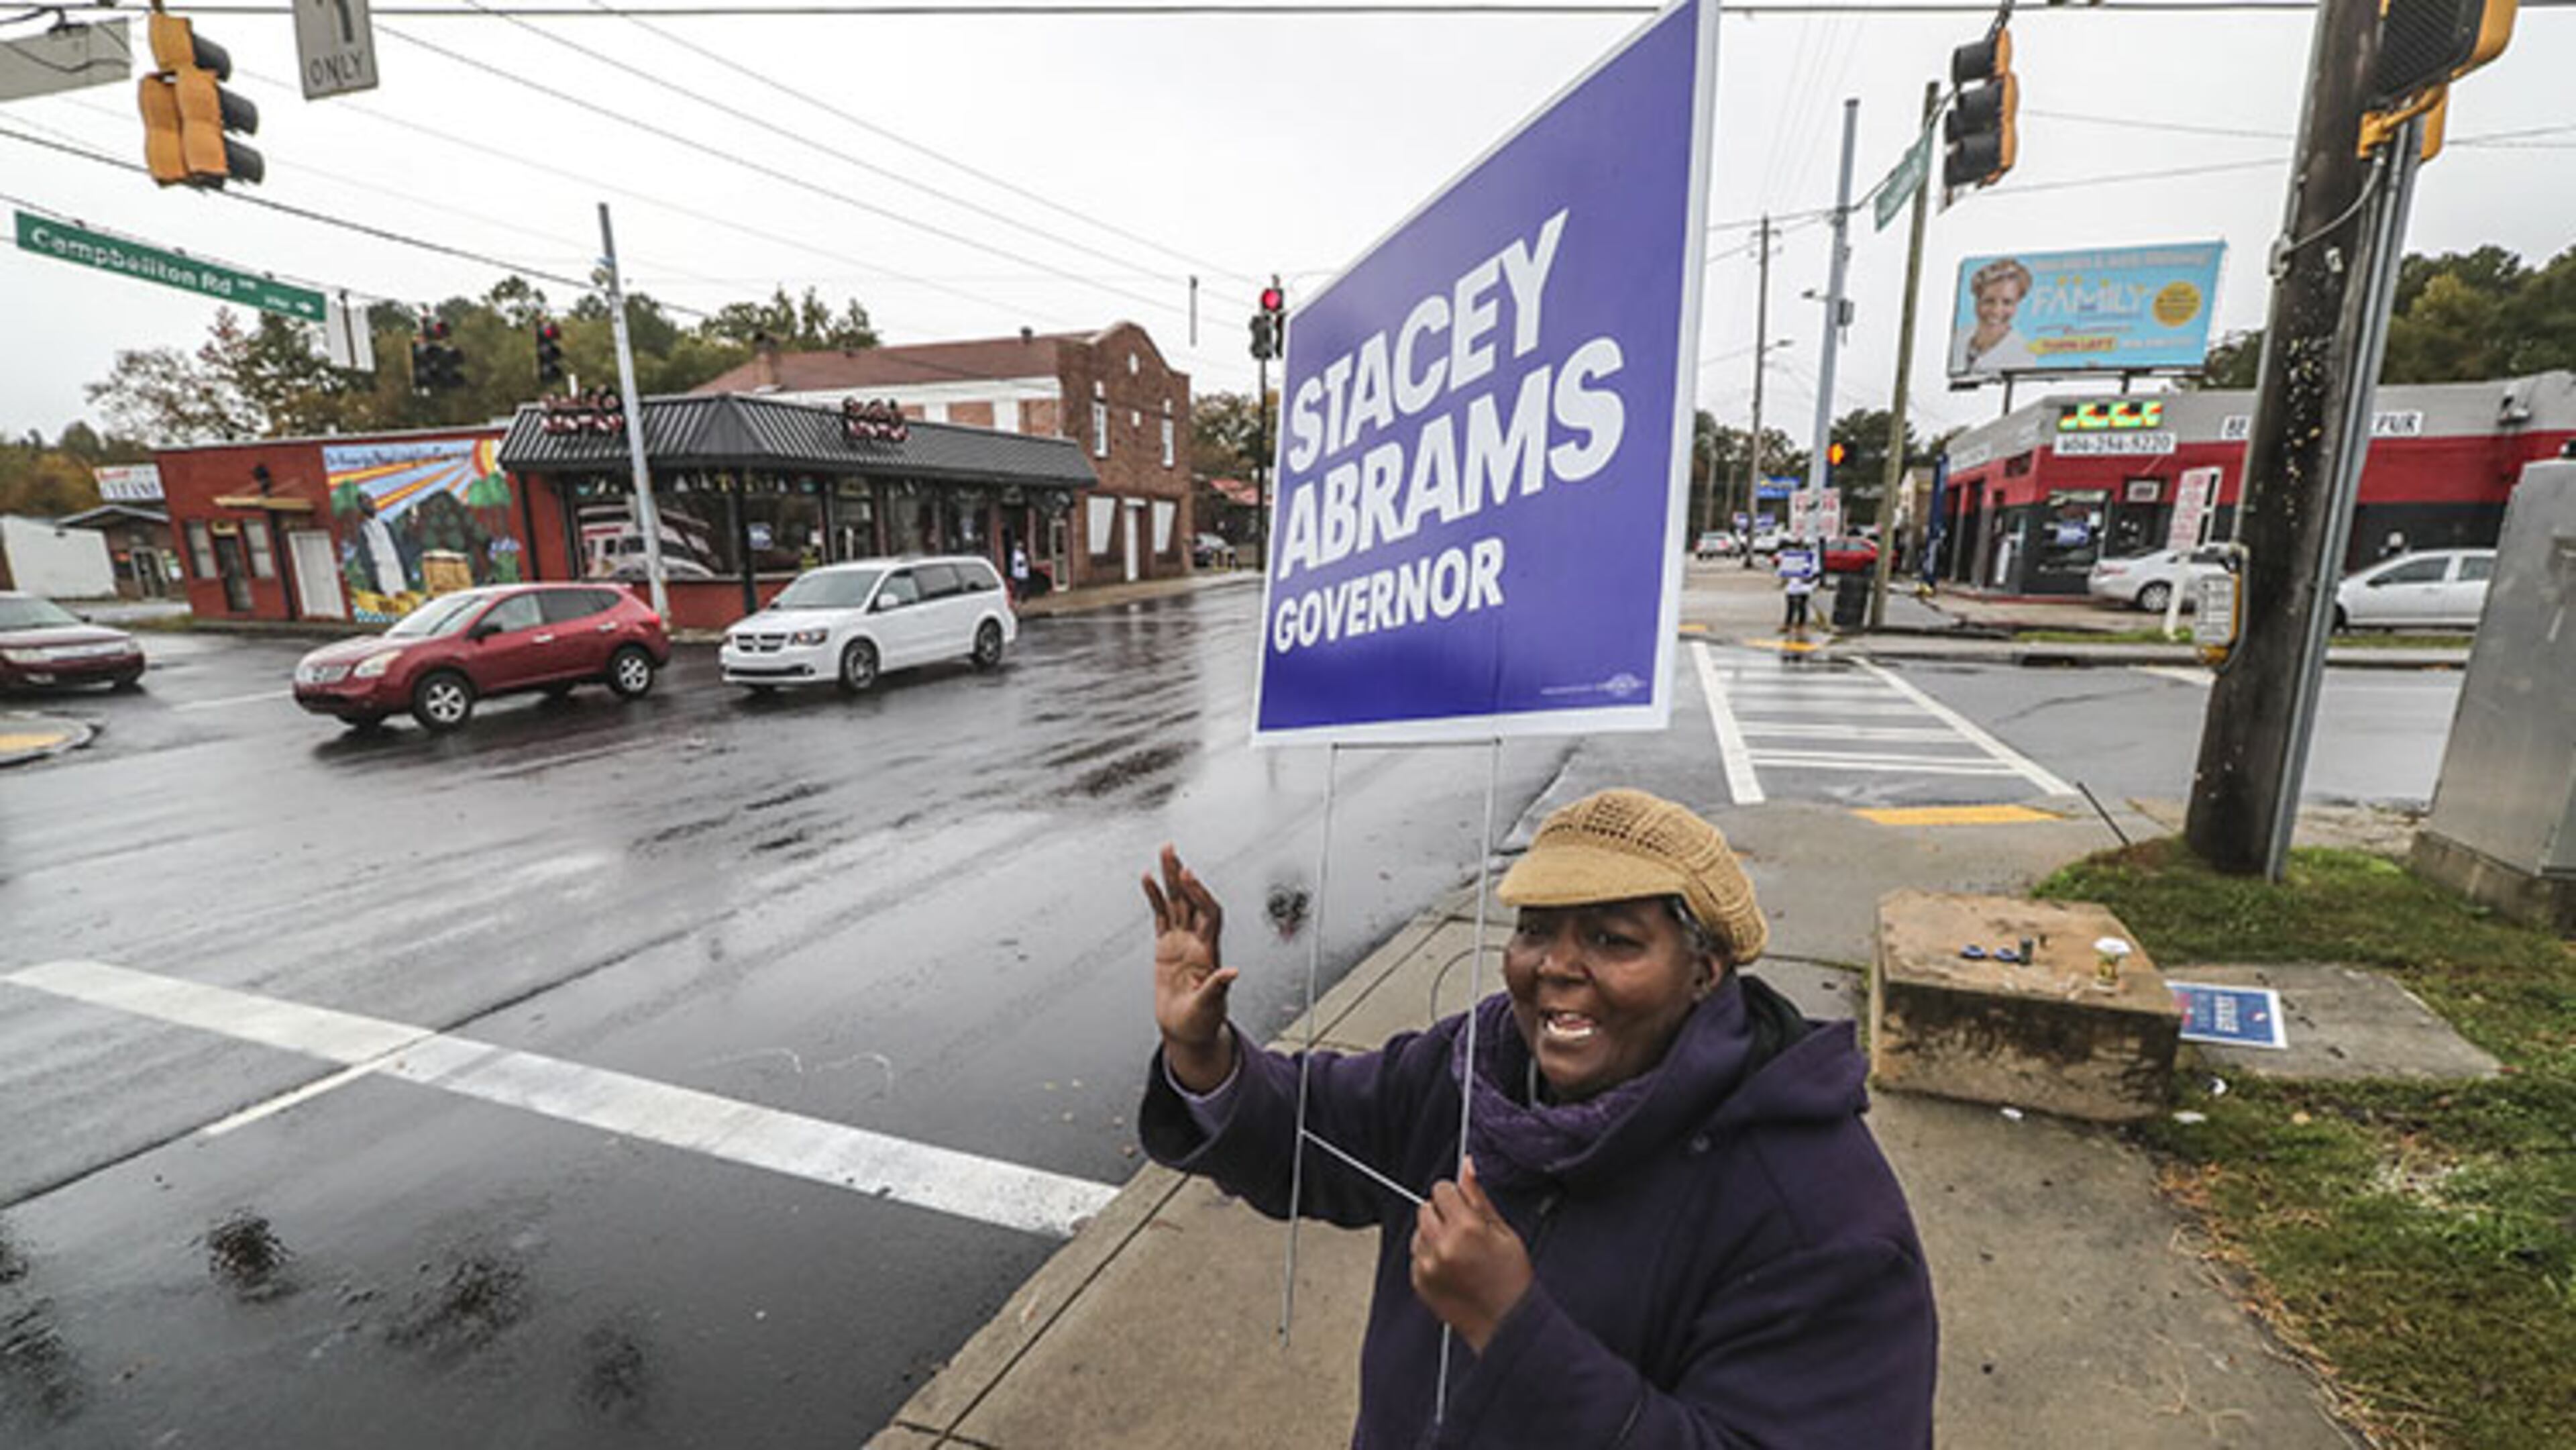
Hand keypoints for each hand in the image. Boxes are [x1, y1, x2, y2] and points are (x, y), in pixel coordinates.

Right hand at [1143, 844, 1235, 1091]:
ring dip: (1170, 877)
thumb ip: (1218, 988)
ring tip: (1164, 852)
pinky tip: (1148, 880)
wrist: (1187, 1030)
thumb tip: (1232, 971)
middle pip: (1191, 900)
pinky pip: (1160, 916)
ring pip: (1176, 902)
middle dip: (1181, 875)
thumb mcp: (1210, 1008)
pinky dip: (1154, 897)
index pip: (1208, 914)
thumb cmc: (1202, 1021)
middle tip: (1171, 851)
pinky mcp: (1166, 946)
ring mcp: (1181, 942)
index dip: (1200, 895)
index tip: (1188, 878)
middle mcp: (1197, 941)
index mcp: (1209, 953)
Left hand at [1409, 1157, 1532, 1352]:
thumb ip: (1479, 1198)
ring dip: (1433, 1235)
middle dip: (1443, 1214)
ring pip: (1418, 1231)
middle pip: (1426, 1208)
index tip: (1465, 1207)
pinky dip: (1429, 1257)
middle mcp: (1442, 1246)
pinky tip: (1451, 1268)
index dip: (1456, 1196)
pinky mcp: (1419, 1282)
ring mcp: (1427, 1266)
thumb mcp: (1503, 1232)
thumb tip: (1467, 1167)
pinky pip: (1415, 1255)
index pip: (1442, 1190)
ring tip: (1458, 1253)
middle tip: (1464, 1232)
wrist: (1507, 1324)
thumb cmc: (1511, 1279)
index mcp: (1466, 1229)